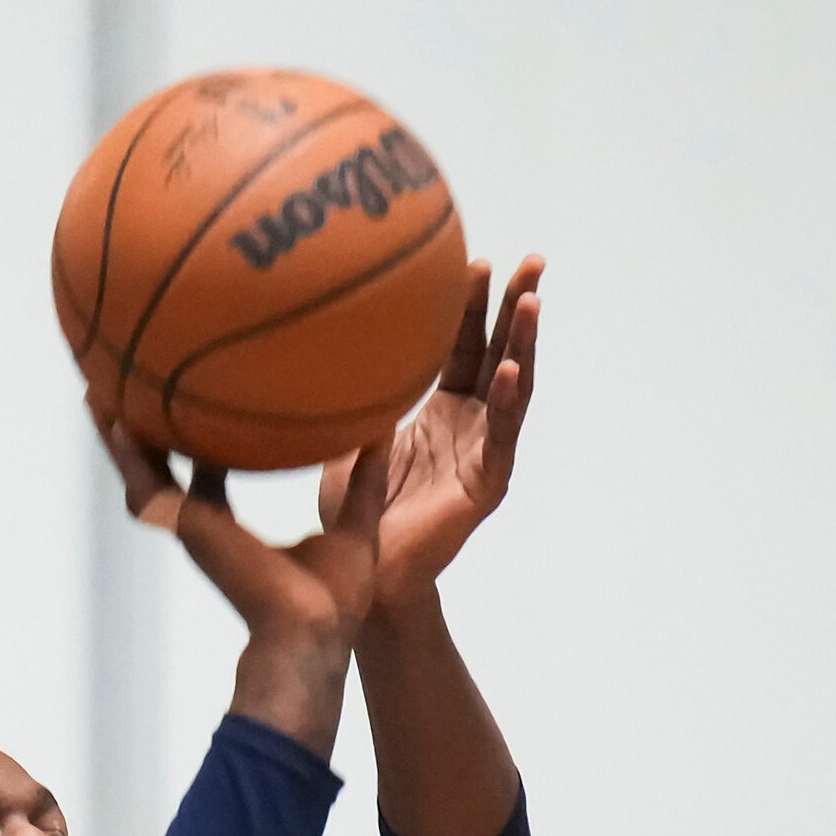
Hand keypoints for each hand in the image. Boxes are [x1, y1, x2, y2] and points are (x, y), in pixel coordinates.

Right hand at [93, 396, 390, 754]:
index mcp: (230, 525)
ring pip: (141, 471)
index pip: (205, 472)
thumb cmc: (333, 598)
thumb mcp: (353, 522)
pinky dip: (129, 453)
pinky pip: (148, 483)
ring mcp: (188, 526)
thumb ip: (365, 480)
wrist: (314, 629)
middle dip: (141, 431)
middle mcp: (201, 522)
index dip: (195, 442)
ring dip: (118, 435)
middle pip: (160, 466)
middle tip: (121, 390)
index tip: (192, 407)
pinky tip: (116, 419)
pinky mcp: (187, 527)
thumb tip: (386, 432)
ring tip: (98, 393)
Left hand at [318, 255, 540, 613]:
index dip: (469, 304)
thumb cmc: (350, 511)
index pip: (462, 345)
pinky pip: (502, 436)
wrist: (365, 577)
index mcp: (440, 409)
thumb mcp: (341, 436)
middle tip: (532, 260)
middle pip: (499, 353)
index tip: (473, 258)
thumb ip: (339, 394)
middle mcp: (469, 423)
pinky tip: (511, 369)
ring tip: (532, 299)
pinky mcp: (487, 483)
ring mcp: (483, 451)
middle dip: (516, 305)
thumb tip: (303, 341)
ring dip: (524, 343)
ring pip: (513, 386)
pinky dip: (507, 401)